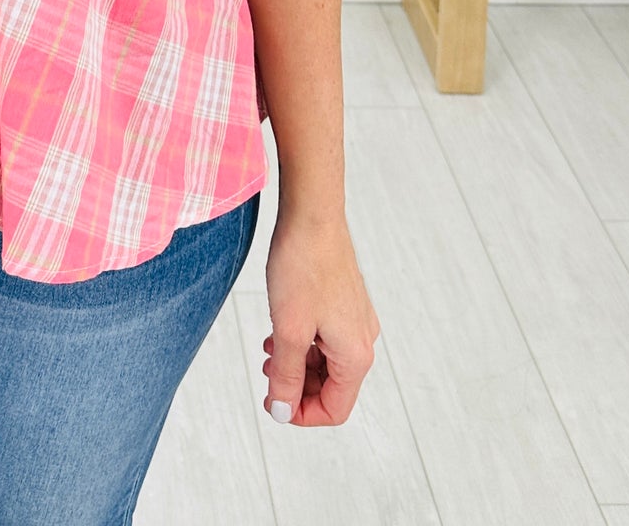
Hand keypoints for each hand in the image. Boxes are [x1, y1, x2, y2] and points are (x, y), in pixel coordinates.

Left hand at [260, 207, 378, 426]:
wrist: (311, 215)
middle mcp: (362, 339)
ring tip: (268, 351)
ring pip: (326, 361)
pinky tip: (279, 331)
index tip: (272, 403)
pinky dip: (302, 342)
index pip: (335, 409)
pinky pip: (325, 337)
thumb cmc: (303, 266)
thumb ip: (286, 375)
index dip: (301, 413)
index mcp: (355, 354)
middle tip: (266, 374)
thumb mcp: (288, 329)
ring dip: (296, 364)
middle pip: (332, 387)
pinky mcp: (344, 301)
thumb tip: (282, 411)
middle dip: (297, 387)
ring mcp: (355, 319)